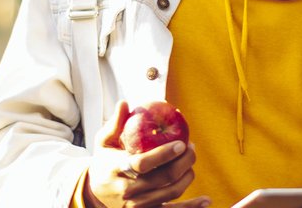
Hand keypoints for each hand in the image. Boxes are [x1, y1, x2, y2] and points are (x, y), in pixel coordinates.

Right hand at [83, 101, 209, 207]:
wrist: (95, 194)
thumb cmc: (104, 163)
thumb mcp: (103, 142)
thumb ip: (114, 124)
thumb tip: (125, 103)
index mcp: (116, 169)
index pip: (142, 164)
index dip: (164, 154)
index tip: (181, 143)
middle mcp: (127, 190)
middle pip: (163, 178)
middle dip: (184, 162)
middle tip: (191, 147)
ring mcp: (137, 205)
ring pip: (171, 192)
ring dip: (188, 176)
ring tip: (191, 162)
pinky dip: (191, 207)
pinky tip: (206, 200)